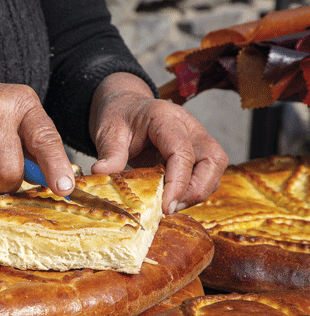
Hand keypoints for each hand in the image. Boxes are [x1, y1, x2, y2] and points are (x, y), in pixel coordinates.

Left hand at [89, 72, 228, 213]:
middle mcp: (189, 126)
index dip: (178, 182)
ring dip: (198, 191)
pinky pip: (207, 173)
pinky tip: (173, 199)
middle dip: (197, 189)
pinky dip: (194, 190)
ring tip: (170, 206)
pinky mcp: (197, 151)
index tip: (165, 206)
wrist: (126, 108)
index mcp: (165, 118)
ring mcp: (197, 138)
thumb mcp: (109, 132)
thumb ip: (109, 153)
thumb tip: (100, 173)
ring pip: (215, 167)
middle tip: (171, 208)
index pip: (182, 151)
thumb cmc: (120, 117)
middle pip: (213, 158)